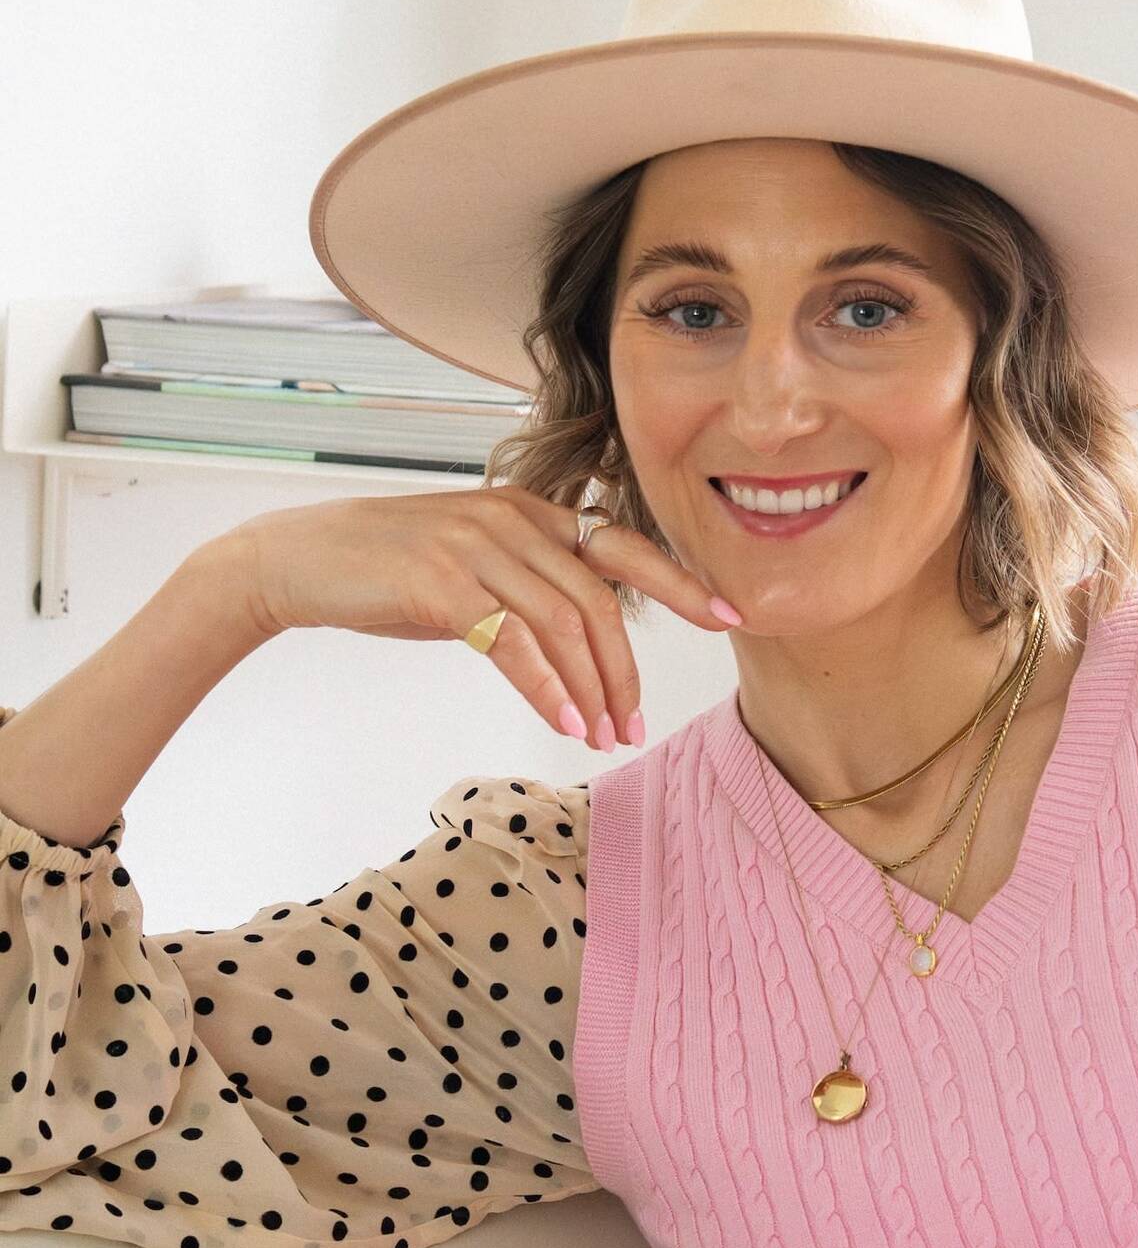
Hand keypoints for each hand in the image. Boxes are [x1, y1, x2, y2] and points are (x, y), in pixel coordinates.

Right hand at [208, 486, 740, 749]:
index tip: (728, 616)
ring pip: (563, 625)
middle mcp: (512, 520)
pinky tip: (566, 722)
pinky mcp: (442, 584)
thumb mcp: (471, 562)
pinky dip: (546, 688)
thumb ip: (528, 584)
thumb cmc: (387, 569)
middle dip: (626, 670)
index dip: (681, 581)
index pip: (623, 545)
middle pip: (598, 600)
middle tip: (636, 724)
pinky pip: (513, 643)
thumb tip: (581, 639)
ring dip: (592, 690)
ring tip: (604, 737)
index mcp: (529, 511)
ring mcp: (476, 547)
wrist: (298, 559)